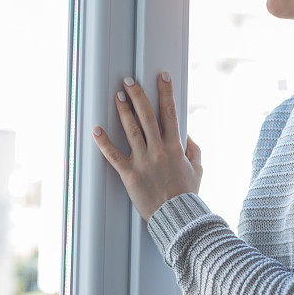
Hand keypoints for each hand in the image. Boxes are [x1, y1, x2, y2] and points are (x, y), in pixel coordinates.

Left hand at [92, 71, 202, 221]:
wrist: (178, 219)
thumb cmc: (187, 194)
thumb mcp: (198, 169)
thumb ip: (194, 149)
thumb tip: (186, 135)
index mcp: (176, 147)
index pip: (170, 113)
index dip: (166, 92)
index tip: (162, 76)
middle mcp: (159, 150)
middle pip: (148, 116)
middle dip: (138, 95)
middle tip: (129, 80)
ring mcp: (143, 162)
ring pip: (131, 130)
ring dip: (123, 111)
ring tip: (117, 95)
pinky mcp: (130, 175)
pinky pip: (114, 156)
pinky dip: (103, 142)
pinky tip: (95, 129)